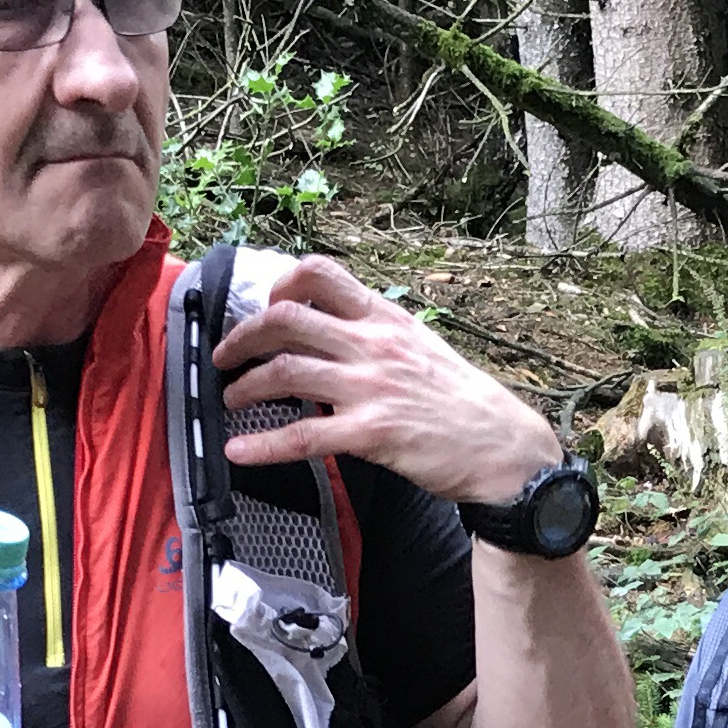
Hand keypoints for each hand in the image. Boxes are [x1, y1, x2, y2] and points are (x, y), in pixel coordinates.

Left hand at [215, 256, 565, 508]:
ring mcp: (370, 387)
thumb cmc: (463, 402)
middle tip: (225, 356)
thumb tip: (331, 333)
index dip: (279, 285)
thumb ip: (375, 335)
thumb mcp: (421, 346)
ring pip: (285, 372)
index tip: (265, 305)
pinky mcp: (371, 433)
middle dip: (242, 336)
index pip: (320, 274)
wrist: (502, 446)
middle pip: (286, 319)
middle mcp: (373, 344)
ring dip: (244, 386)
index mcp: (384, 318)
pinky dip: (261, 445)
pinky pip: (302, 435)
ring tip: (231, 399)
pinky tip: (239, 452)